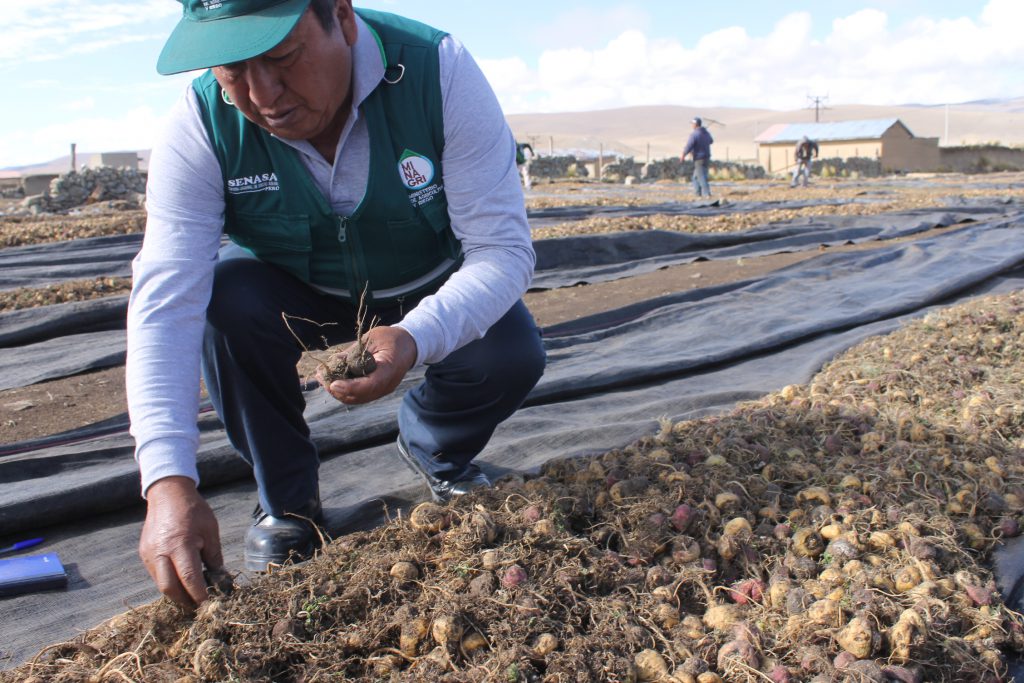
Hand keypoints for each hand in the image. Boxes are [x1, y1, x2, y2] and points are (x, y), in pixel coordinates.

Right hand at [139, 476, 222, 606]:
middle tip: (199, 606)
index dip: (199, 595)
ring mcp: (148, 554)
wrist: (167, 494)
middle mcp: (160, 552)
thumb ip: (214, 557)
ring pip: (160, 584)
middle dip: (185, 601)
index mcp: (180, 545)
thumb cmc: (193, 510)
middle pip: (170, 588)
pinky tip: (180, 581)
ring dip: (175, 593)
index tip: (210, 604)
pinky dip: (168, 581)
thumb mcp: (211, 530)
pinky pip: (155, 575)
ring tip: (191, 596)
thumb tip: (220, 579)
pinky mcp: (143, 554)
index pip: (189, 579)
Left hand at [318, 325, 416, 404]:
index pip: (369, 385)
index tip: (333, 383)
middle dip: (337, 390)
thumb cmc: (391, 338)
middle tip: (320, 377)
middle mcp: (387, 385)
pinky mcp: (377, 390)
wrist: (409, 345)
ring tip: (322, 378)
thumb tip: (333, 361)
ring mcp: (382, 390)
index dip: (350, 387)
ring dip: (337, 391)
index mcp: (389, 369)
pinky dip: (344, 390)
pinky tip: (332, 380)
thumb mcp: (372, 338)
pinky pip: (359, 395)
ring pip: (357, 399)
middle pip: (359, 396)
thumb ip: (353, 352)